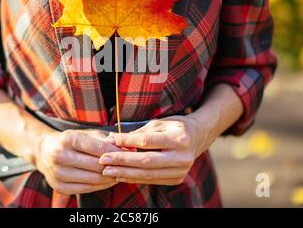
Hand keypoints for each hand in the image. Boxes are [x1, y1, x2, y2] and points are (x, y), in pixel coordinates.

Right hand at [35, 129, 122, 194]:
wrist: (44, 151)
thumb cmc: (70, 140)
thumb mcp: (85, 134)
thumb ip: (105, 140)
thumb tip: (127, 147)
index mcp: (68, 139)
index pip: (98, 148)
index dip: (116, 152)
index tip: (128, 153)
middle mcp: (60, 156)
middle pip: (97, 165)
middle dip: (115, 166)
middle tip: (128, 165)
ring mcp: (58, 173)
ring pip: (93, 179)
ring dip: (110, 178)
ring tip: (121, 173)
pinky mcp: (59, 187)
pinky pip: (86, 188)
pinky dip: (100, 186)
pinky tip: (108, 181)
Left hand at [99, 111, 215, 185]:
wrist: (199, 137)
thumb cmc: (176, 127)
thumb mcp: (160, 123)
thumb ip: (139, 133)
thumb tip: (114, 139)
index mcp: (179, 139)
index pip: (147, 142)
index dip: (127, 142)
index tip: (111, 140)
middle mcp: (182, 157)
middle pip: (146, 161)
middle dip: (123, 161)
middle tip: (104, 160)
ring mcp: (181, 170)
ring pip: (148, 174)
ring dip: (125, 173)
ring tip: (108, 170)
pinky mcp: (177, 179)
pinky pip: (152, 180)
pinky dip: (135, 178)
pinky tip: (121, 175)